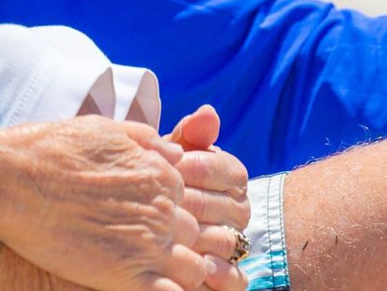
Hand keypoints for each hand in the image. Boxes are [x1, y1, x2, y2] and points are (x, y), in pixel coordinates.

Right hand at [0, 116, 207, 290]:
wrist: (14, 180)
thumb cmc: (52, 150)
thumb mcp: (106, 129)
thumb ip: (147, 141)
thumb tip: (175, 152)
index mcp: (162, 174)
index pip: (191, 200)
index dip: (174, 211)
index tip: (154, 218)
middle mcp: (163, 208)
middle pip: (196, 234)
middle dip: (183, 243)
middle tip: (154, 248)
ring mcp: (147, 243)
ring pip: (194, 269)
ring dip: (184, 272)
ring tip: (156, 272)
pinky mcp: (125, 275)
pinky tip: (152, 287)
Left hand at [168, 106, 248, 290]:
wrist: (147, 225)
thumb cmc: (160, 183)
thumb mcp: (169, 158)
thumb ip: (188, 137)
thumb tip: (208, 112)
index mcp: (231, 175)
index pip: (219, 167)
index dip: (190, 168)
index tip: (164, 170)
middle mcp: (239, 210)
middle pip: (220, 206)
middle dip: (188, 205)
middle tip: (162, 208)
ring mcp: (236, 243)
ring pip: (228, 241)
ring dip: (203, 240)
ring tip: (177, 238)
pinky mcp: (230, 278)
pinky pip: (236, 280)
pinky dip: (222, 275)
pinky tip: (201, 267)